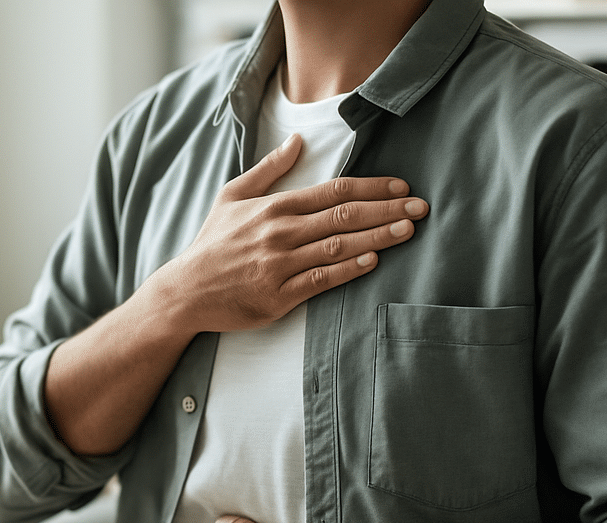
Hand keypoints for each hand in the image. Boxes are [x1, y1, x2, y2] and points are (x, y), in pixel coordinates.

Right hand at [150, 134, 427, 337]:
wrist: (186, 291)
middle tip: (420, 207)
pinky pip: (321, 280)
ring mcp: (280, 266)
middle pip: (344, 216)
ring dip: (377, 237)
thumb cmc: (212, 244)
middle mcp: (280, 233)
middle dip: (386, 209)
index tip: (400, 186)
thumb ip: (269, 170)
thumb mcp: (232, 196)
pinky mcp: (279, 296)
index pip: (333, 191)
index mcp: (274, 207)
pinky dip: (349, 270)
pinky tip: (373, 261)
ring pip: (338, 247)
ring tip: (407, 230)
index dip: (371, 186)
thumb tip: (298, 141)